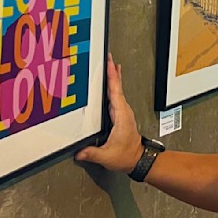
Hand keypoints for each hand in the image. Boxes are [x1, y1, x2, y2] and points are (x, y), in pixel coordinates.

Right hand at [75, 54, 142, 173]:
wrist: (138, 159)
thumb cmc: (126, 156)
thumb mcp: (107, 156)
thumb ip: (91, 153)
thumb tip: (78, 152)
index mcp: (121, 116)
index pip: (115, 92)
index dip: (112, 77)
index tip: (110, 63)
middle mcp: (124, 111)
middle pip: (117, 87)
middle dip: (112, 71)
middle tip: (107, 57)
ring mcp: (123, 112)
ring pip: (117, 90)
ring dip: (113, 77)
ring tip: (109, 65)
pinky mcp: (121, 115)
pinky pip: (116, 96)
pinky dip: (113, 87)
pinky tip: (109, 84)